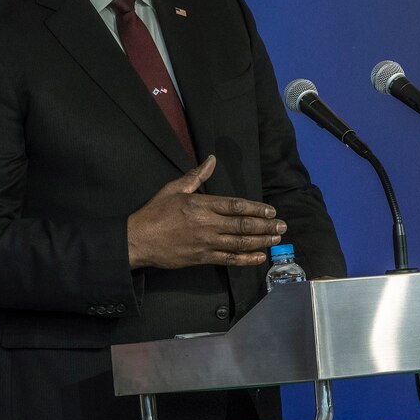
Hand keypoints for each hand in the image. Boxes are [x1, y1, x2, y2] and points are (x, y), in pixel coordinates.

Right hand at [127, 155, 285, 268]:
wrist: (137, 240)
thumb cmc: (155, 213)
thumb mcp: (174, 189)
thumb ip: (196, 176)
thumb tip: (211, 159)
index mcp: (203, 205)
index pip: (236, 205)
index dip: (257, 208)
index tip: (271, 211)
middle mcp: (208, 224)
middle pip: (243, 225)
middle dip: (265, 226)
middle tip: (282, 226)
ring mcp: (206, 242)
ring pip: (240, 243)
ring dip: (261, 241)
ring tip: (276, 239)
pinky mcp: (202, 258)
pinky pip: (229, 259)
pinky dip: (246, 259)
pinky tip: (259, 257)